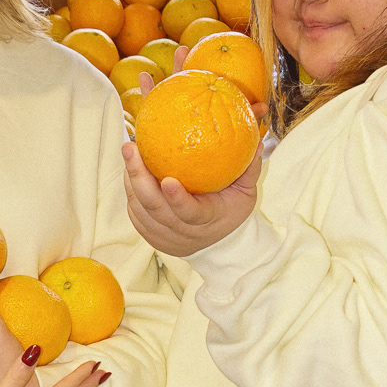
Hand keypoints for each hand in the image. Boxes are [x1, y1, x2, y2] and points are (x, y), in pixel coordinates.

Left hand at [122, 135, 262, 256]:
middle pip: (155, 208)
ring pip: (140, 210)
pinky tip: (129, 169)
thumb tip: (257, 141)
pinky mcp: (151, 236)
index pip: (190, 213)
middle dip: (139, 177)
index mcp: (208, 220)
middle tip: (131, 148)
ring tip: (129, 152)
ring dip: (130, 180)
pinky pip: (135, 213)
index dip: (178, 199)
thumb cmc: (231, 212)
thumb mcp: (246, 193)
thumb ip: (249, 169)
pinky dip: (130, 191)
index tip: (167, 179)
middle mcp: (183, 232)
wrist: (217, 246)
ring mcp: (164, 236)